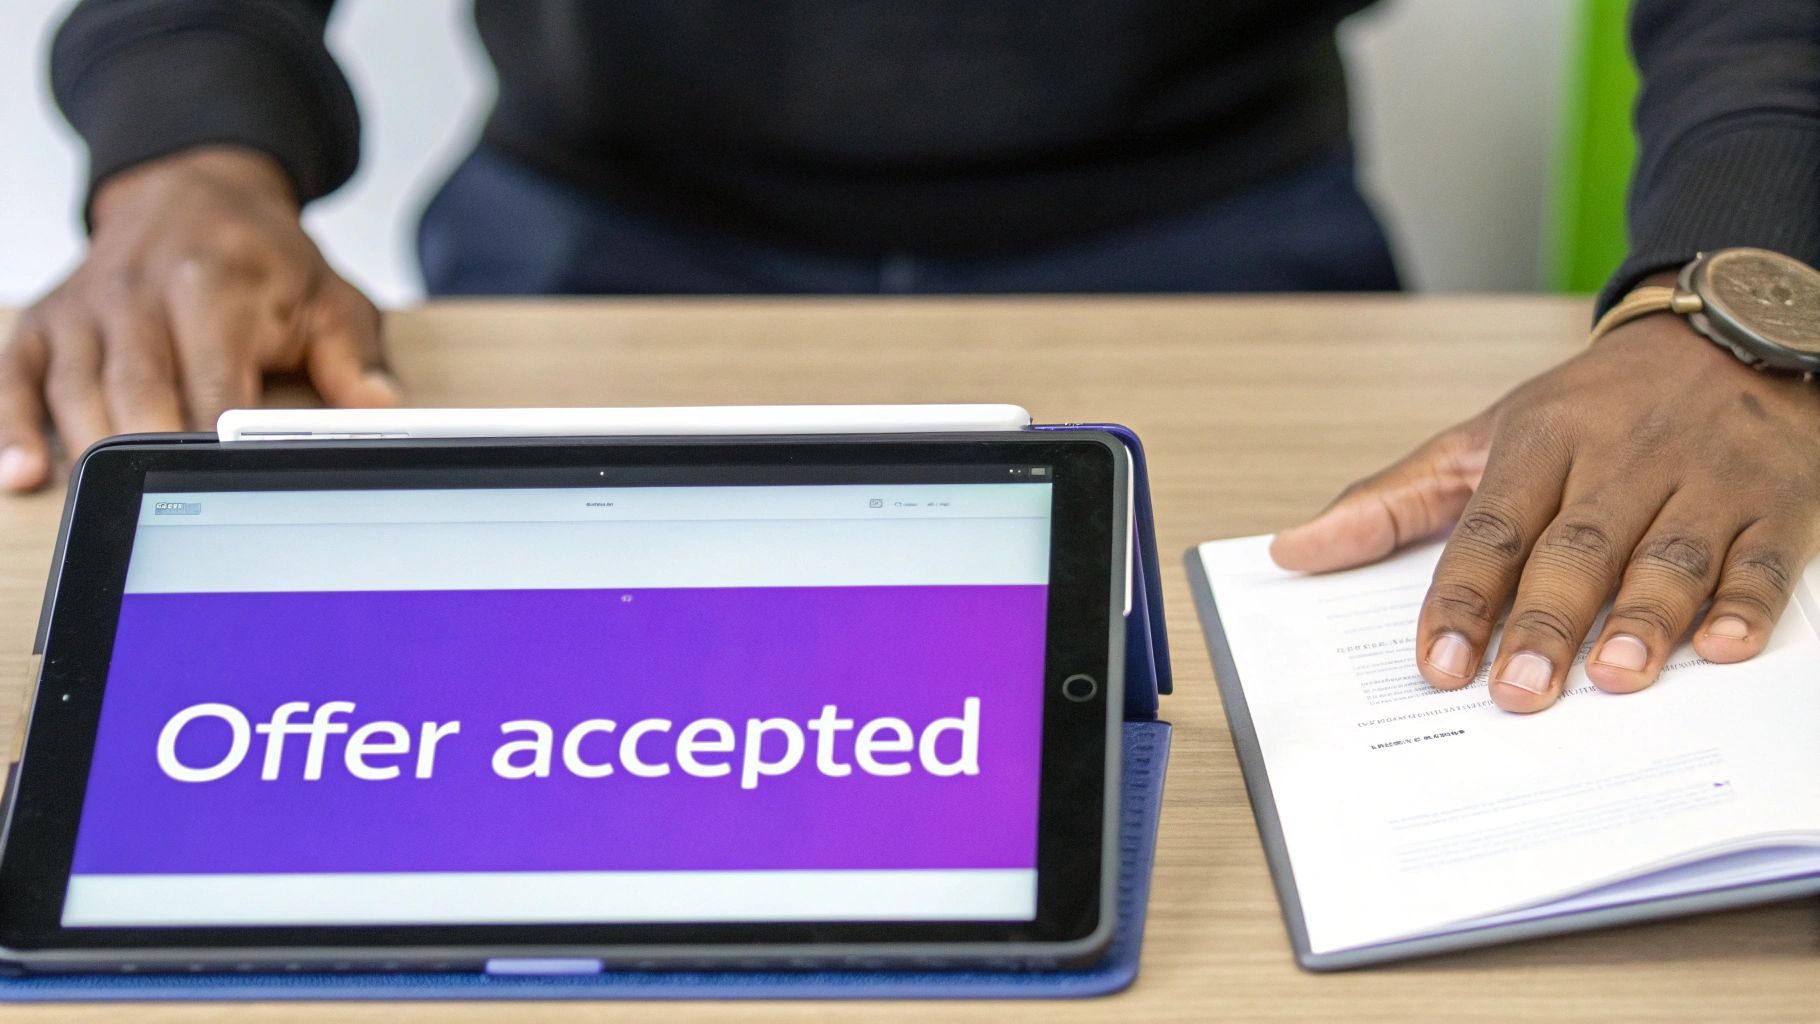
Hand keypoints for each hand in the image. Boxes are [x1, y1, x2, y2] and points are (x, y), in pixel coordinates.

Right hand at [0, 146, 399, 491]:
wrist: (191, 191)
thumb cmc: (261, 259)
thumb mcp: (327, 296)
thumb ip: (353, 356)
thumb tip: (382, 410)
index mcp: (213, 287)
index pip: (213, 379)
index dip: (217, 436)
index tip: (229, 484)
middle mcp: (139, 296)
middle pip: (136, 390)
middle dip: (151, 450)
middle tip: (167, 510)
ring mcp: (86, 310)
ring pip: (75, 391)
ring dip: (89, 451)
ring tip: (106, 506)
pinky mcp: (46, 323)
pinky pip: (16, 377)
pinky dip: (12, 425)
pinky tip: (22, 474)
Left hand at [1270, 308, 1819, 711]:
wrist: (1725, 333)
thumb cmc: (1591, 407)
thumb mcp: (1484, 437)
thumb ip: (1391, 502)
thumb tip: (1293, 552)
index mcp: (1541, 440)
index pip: (1491, 527)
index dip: (1462, 599)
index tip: (1439, 665)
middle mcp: (1621, 457)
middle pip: (1576, 548)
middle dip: (1545, 623)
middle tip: (1519, 694)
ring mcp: (1704, 478)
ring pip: (1671, 553)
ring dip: (1644, 618)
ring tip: (1614, 678)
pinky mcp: (1776, 500)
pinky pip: (1764, 556)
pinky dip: (1745, 603)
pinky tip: (1722, 647)